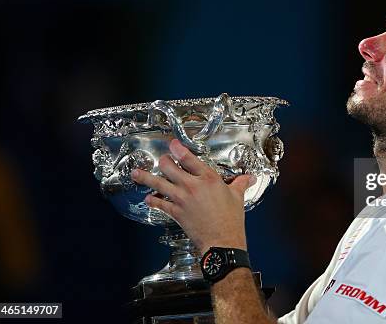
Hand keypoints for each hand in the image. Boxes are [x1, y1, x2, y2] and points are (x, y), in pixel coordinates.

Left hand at [131, 139, 254, 252]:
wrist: (222, 241)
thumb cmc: (231, 220)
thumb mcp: (237, 197)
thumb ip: (240, 184)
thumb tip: (249, 178)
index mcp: (208, 178)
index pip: (189, 158)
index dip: (178, 149)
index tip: (173, 144)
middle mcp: (192, 186)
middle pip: (169, 167)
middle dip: (163, 161)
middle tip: (163, 160)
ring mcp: (181, 199)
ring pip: (159, 184)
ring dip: (146, 177)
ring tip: (136, 173)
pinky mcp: (175, 213)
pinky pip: (159, 204)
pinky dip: (152, 201)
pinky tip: (147, 199)